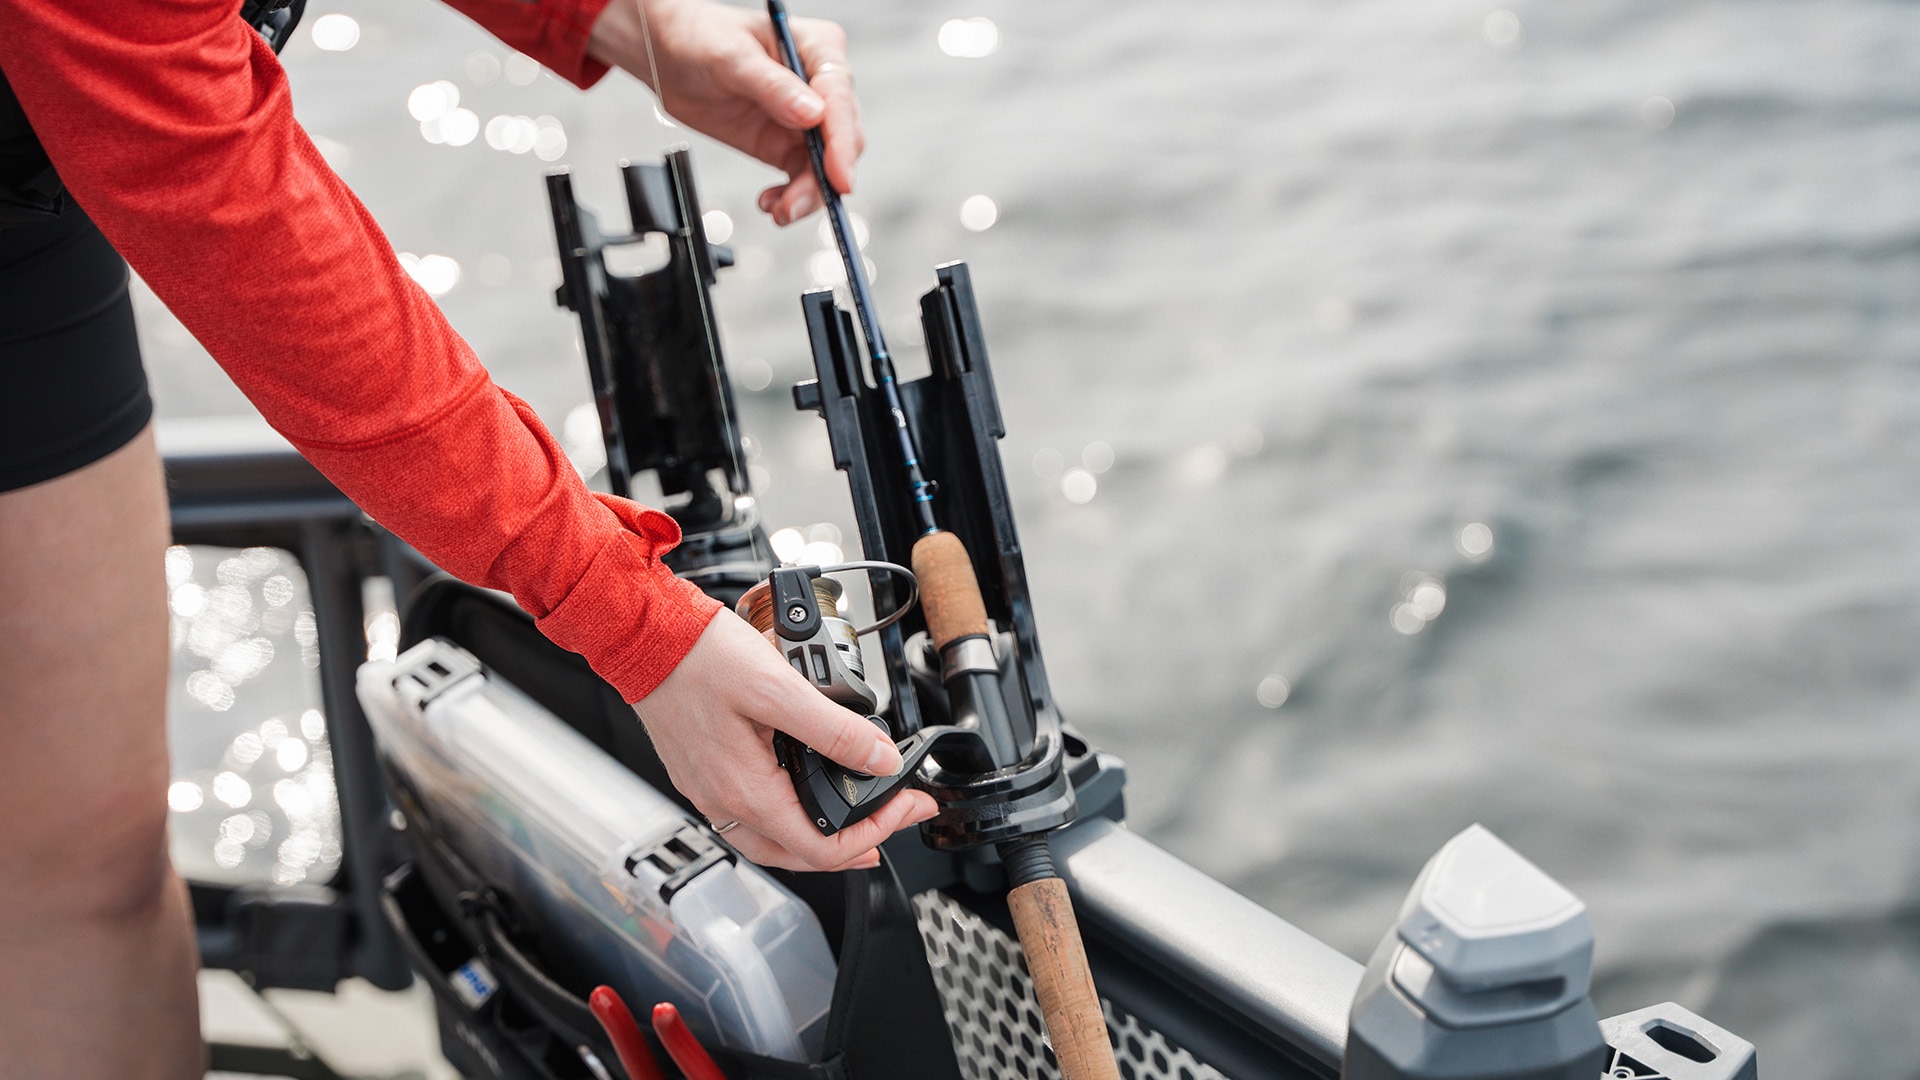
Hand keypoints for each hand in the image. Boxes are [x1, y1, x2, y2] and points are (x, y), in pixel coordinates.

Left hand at [588, 0, 862, 226]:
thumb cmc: (701, 37)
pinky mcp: (786, 144)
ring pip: (826, 166)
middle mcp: (820, 85)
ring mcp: (806, 119)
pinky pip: (803, 178)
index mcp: (818, 49)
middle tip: (797, 202)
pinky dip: (792, 197)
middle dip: (826, 176)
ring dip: (808, 194)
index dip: (842, 142)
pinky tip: (772, 204)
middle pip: (843, 139)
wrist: (669, 56)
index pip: (840, 99)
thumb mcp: (732, 57)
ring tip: (781, 211)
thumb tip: (812, 114)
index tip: (838, 176)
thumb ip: (773, 86)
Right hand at [633, 609, 937, 870]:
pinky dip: (789, 820)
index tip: (909, 806)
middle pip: (800, 856)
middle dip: (858, 843)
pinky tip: (802, 798)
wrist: (644, 637)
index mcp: (747, 792)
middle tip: (896, 817)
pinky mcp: (703, 773)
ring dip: (820, 841)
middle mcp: (724, 802)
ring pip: (774, 843)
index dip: (877, 832)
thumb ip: (835, 729)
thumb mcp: (778, 688)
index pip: (823, 848)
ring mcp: (710, 791)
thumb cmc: (698, 658)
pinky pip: (751, 818)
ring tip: (858, 824)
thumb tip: (881, 760)